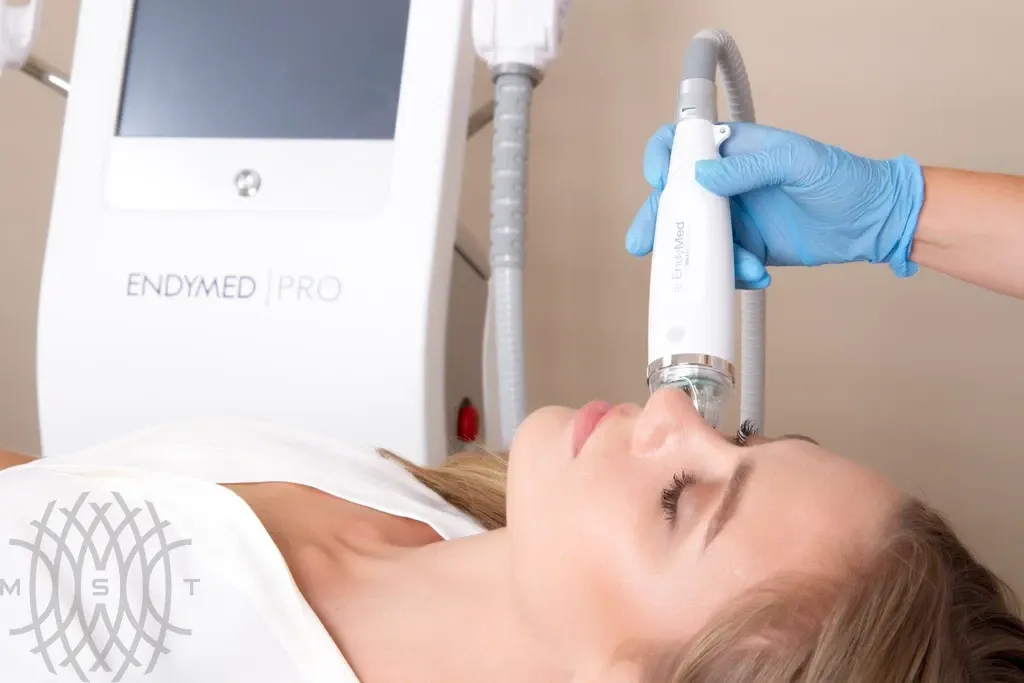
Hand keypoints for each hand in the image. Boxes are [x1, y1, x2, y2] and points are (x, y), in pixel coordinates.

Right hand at [625, 122, 925, 288]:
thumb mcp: (798, 162)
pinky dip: (734, 272)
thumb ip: (749, 167)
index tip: (660, 179)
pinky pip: (721, 262)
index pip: (683, 143)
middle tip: (646, 244)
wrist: (873, 223)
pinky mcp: (746, 247)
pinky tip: (759, 272)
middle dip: (658, 222)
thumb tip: (701, 175)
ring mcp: (734, 217)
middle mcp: (728, 182)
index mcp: (736, 149)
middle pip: (675, 197)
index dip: (662, 158)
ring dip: (706, 257)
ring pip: (695, 237)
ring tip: (743, 265)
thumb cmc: (844, 179)